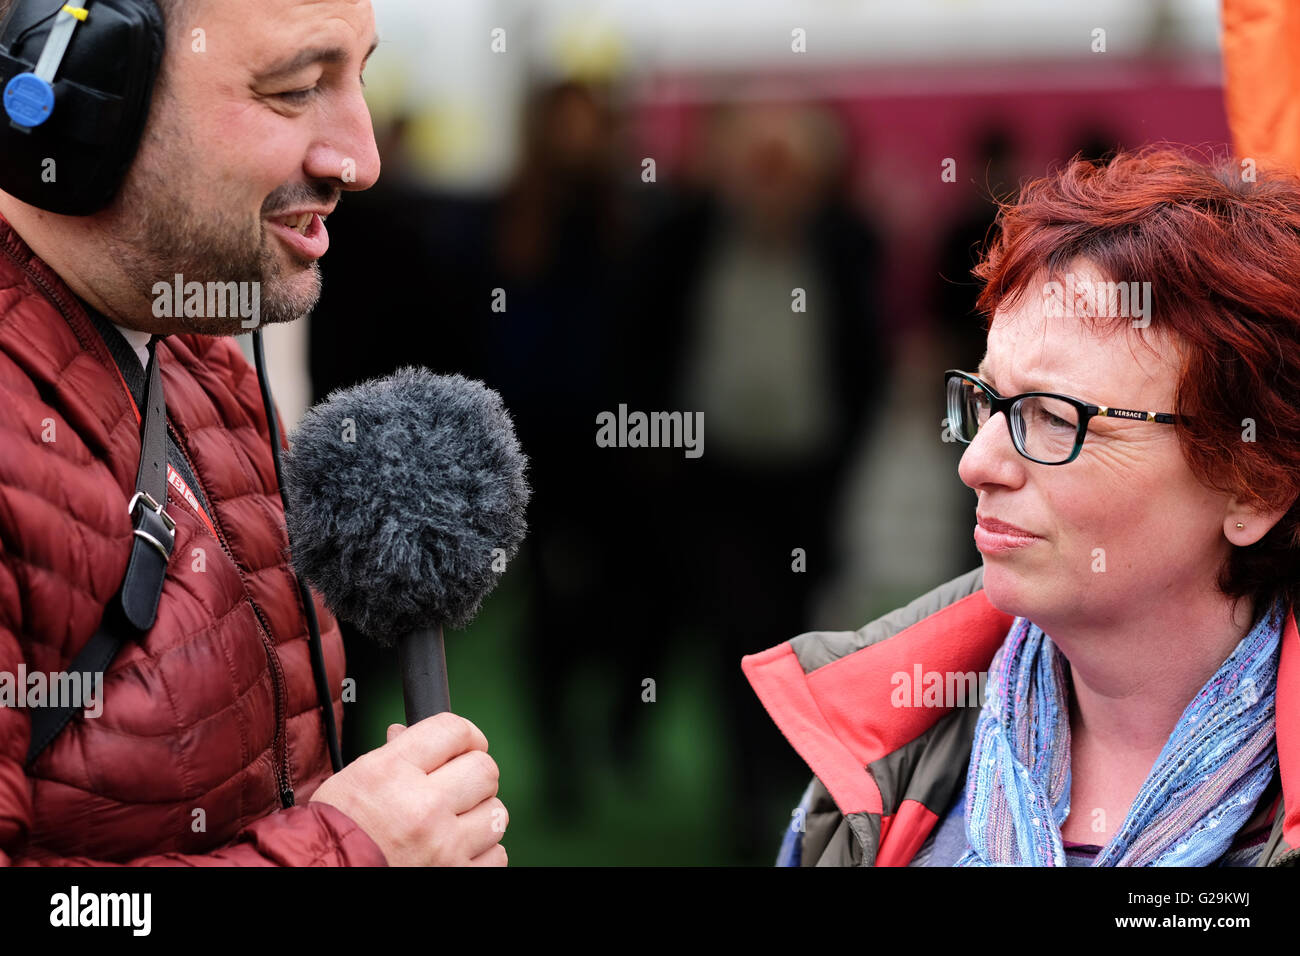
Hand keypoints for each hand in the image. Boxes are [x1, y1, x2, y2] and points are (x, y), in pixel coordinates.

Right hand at [310, 712, 507, 865]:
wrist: (321, 876)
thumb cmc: (335, 831)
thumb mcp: (354, 778)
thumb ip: (394, 752)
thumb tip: (409, 731)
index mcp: (393, 772)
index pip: (455, 730)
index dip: (466, 735)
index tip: (466, 745)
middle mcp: (423, 807)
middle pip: (485, 770)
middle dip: (474, 775)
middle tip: (458, 785)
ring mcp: (443, 847)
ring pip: (496, 813)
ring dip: (479, 816)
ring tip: (453, 822)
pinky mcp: (455, 876)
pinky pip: (496, 855)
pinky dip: (482, 852)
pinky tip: (457, 849)